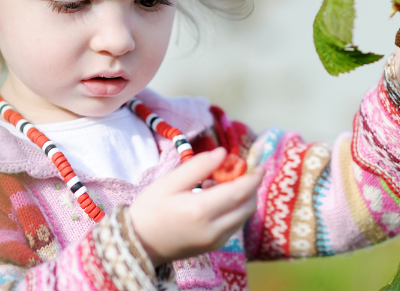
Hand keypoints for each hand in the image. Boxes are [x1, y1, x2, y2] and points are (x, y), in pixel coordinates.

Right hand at [128, 148, 264, 265]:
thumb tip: (223, 153)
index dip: (254, 177)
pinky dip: (236, 210)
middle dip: (252, 187)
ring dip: (244, 198)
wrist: (140, 243)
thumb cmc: (150, 209)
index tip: (260, 165)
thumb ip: (197, 166)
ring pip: (244, 216)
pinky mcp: (215, 246)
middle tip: (243, 171)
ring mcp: (216, 241)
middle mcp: (213, 228)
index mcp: (201, 210)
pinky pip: (235, 225)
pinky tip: (219, 200)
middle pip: (248, 206)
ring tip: (225, 184)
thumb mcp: (169, 182)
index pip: (240, 191)